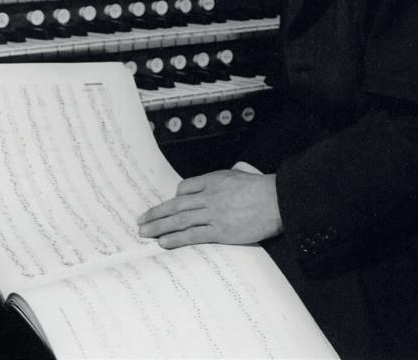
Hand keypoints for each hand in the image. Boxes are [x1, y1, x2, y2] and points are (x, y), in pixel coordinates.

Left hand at [137, 169, 281, 248]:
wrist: (276, 200)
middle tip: (140, 221)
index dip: (173, 198)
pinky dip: (176, 239)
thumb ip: (221, 182)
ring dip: (159, 227)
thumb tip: (207, 189)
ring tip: (144, 233)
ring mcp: (214, 214)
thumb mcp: (238, 175)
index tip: (166, 206)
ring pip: (180, 220)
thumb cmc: (260, 188)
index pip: (185, 188)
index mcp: (214, 180)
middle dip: (156, 213)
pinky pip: (193, 235)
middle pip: (176, 205)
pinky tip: (164, 242)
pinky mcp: (221, 231)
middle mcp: (209, 196)